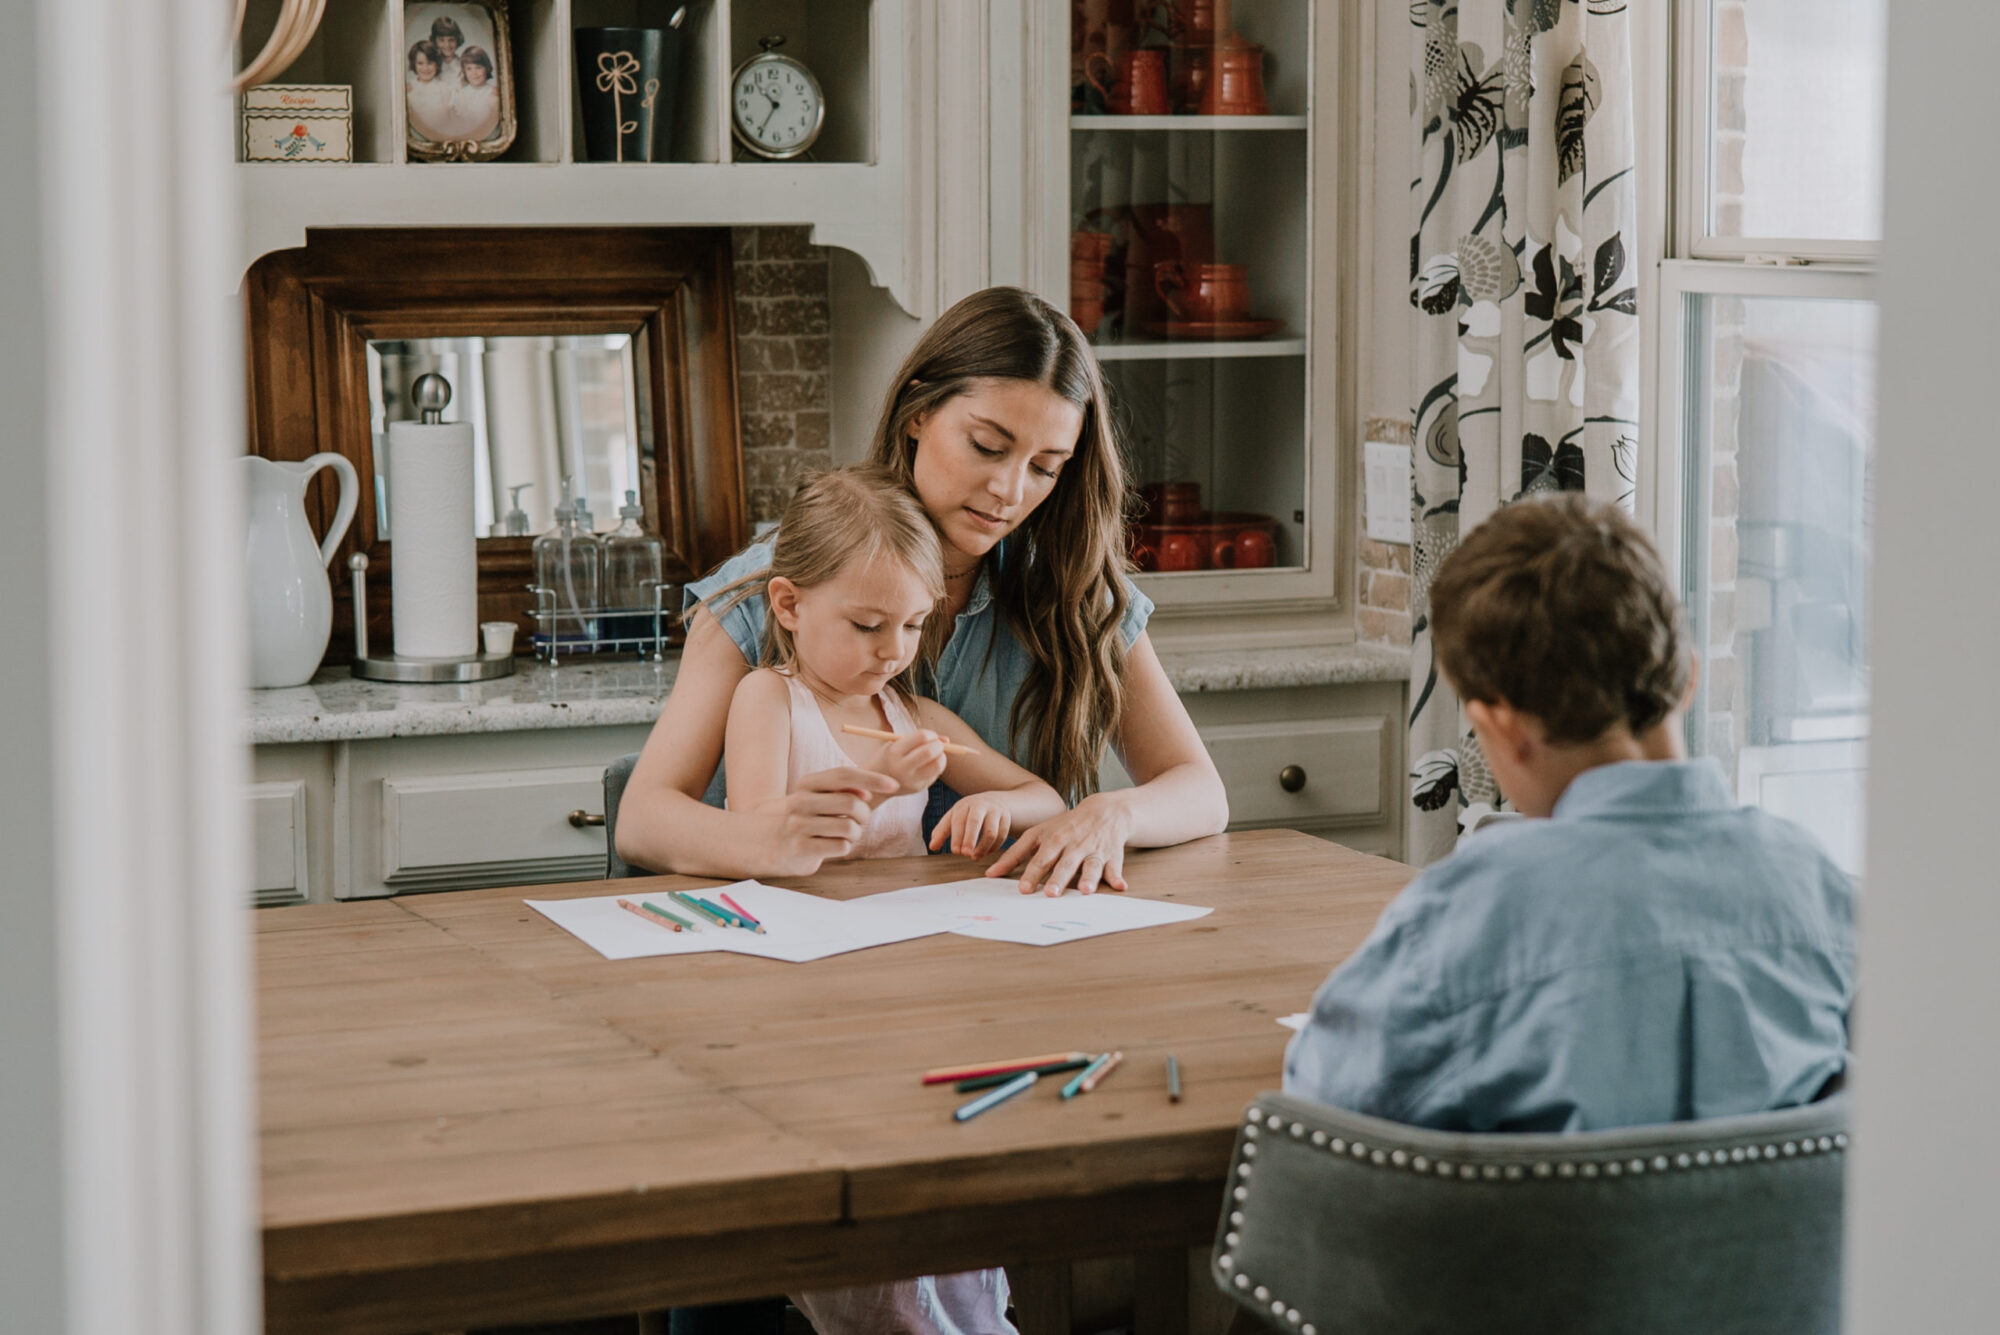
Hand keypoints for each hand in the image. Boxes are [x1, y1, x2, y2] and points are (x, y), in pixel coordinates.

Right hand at [752, 766, 898, 874]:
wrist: (770, 844)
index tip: (893, 785)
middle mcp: (800, 802)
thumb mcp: (821, 797)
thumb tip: (867, 791)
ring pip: (849, 828)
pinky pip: (841, 847)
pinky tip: (833, 846)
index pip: (844, 774)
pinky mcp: (801, 848)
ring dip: (856, 833)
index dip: (872, 778)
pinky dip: (845, 847)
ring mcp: (798, 825)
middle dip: (865, 814)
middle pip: (851, 803)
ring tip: (845, 834)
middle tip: (860, 819)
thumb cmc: (808, 818)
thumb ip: (844, 789)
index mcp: (807, 784)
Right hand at [872, 729, 947, 796]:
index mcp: (894, 752)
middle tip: (937, 744)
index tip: (930, 736)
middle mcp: (902, 767)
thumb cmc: (888, 758)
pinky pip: (935, 774)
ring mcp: (911, 780)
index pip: (921, 737)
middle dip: (939, 745)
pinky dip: (936, 766)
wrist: (874, 786)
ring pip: (937, 766)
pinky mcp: (918, 788)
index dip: (930, 734)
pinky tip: (927, 766)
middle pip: (930, 752)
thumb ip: (920, 739)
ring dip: (942, 757)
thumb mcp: (896, 744)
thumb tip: (947, 740)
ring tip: (935, 755)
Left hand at [929, 793, 1013, 859]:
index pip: (959, 820)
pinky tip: (985, 853)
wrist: (992, 801)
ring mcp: (995, 811)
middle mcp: (980, 805)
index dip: (957, 836)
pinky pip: (1002, 836)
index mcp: (964, 805)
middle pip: (975, 821)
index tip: (955, 851)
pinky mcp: (1006, 819)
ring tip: (975, 857)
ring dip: (983, 847)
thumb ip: (942, 831)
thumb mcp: (953, 818)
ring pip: (991, 831)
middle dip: (969, 839)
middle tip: (965, 854)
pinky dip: (993, 847)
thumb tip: (932, 847)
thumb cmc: (967, 813)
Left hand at [986, 792, 1132, 896]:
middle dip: (1058, 878)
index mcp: (1053, 839)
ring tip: (1086, 891)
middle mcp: (1073, 844)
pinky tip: (1121, 887)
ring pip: (1090, 865)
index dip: (1031, 873)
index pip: (1040, 857)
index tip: (1023, 889)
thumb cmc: (1065, 826)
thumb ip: (1014, 855)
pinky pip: (1115, 867)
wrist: (1105, 810)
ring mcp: (1093, 849)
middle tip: (1050, 893)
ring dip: (1089, 878)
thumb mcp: (1038, 834)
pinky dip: (1117, 877)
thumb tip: (990, 874)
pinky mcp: (1111, 854)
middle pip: (1064, 862)